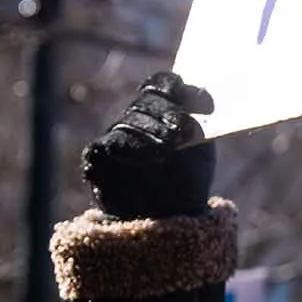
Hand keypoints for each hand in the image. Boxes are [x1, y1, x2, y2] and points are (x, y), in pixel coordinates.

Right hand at [82, 72, 216, 218]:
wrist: (169, 216)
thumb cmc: (187, 179)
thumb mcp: (202, 147)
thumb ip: (201, 121)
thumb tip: (204, 95)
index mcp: (160, 109)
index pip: (160, 84)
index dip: (172, 85)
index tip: (189, 96)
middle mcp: (135, 119)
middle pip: (143, 103)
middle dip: (164, 113)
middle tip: (181, 130)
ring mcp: (114, 137)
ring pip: (125, 124)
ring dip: (148, 135)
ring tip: (168, 151)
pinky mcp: (97, 158)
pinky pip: (104, 146)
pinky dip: (122, 149)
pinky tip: (143, 158)